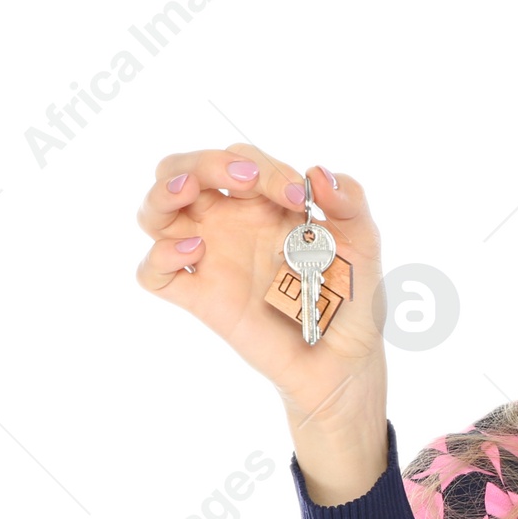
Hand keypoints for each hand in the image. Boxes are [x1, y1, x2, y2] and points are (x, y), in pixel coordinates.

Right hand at [134, 143, 387, 447]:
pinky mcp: (202, 298)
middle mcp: (230, 224)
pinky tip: (194, 252)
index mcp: (263, 203)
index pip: (239, 160)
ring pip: (155, 213)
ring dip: (162, 193)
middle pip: (184, 171)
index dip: (262, 166)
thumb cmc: (351, 295)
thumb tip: (318, 174)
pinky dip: (160, 257)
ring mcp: (212, 260)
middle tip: (242, 178)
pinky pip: (154, 274)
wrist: (346, 357)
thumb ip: (350, 202)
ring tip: (188, 191)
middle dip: (203, 162)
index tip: (296, 196)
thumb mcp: (363, 242)